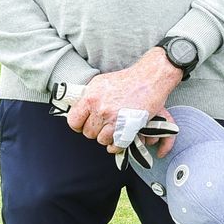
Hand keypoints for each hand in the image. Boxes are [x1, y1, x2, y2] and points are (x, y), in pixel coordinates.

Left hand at [65, 49, 181, 152]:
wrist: (149, 78)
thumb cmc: (127, 79)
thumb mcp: (100, 83)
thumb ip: (88, 97)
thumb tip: (79, 109)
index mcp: (90, 98)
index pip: (73, 121)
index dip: (79, 125)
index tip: (84, 125)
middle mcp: (100, 109)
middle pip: (88, 133)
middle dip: (96, 131)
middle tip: (104, 125)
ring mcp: (114, 118)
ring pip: (101, 140)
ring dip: (107, 137)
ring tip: (113, 129)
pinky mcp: (128, 126)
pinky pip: (116, 144)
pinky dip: (117, 145)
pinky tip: (119, 139)